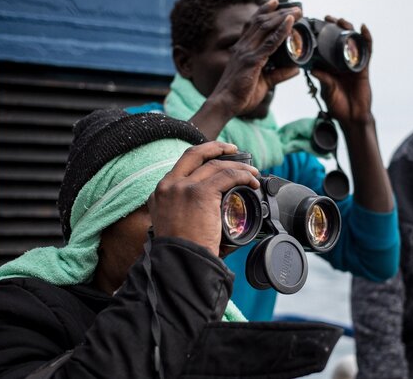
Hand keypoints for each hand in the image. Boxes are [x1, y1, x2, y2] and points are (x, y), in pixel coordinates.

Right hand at [147, 142, 259, 256]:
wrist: (182, 264)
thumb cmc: (182, 253)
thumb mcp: (173, 226)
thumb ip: (182, 211)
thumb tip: (209, 209)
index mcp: (160, 193)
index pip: (183, 165)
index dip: (203, 158)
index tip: (217, 159)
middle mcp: (168, 186)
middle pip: (194, 154)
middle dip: (216, 147)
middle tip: (233, 149)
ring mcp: (182, 187)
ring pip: (215, 165)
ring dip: (238, 166)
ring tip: (252, 173)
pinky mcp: (199, 193)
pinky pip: (227, 176)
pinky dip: (243, 175)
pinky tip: (252, 180)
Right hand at [209, 0, 301, 117]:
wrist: (225, 105)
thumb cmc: (240, 95)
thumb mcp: (264, 82)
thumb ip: (278, 74)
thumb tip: (295, 69)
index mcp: (242, 49)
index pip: (253, 24)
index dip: (263, 11)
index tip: (275, 2)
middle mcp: (243, 47)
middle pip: (262, 22)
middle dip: (279, 11)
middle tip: (296, 6)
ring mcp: (247, 52)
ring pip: (266, 28)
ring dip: (283, 17)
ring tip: (297, 11)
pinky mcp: (252, 61)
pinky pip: (270, 43)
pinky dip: (281, 31)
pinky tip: (290, 23)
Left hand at [310, 16, 373, 130]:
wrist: (352, 117)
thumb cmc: (338, 106)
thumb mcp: (327, 90)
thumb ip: (323, 79)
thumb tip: (312, 68)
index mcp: (330, 67)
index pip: (325, 47)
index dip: (321, 35)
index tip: (313, 25)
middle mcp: (341, 63)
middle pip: (338, 40)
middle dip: (334, 27)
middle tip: (327, 18)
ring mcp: (353, 64)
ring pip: (352, 42)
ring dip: (348, 29)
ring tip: (341, 21)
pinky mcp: (363, 67)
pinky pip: (366, 51)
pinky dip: (366, 38)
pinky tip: (363, 28)